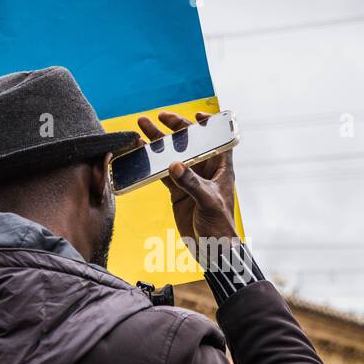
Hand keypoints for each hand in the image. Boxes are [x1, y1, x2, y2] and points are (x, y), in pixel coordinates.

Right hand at [135, 111, 237, 243]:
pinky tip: (141, 153)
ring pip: (173, 155)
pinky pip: (163, 173)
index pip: (217, 139)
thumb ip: (191, 183)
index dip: (210, 124)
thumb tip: (174, 165)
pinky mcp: (178, 191)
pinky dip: (152, 163)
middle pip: (190, 142)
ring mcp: (190, 180)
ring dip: (159, 143)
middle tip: (158, 117)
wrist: (212, 249)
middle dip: (175, 128)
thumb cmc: (220, 225)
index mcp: (221, 167)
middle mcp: (206, 170)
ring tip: (142, 128)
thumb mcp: (208, 201)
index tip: (197, 114)